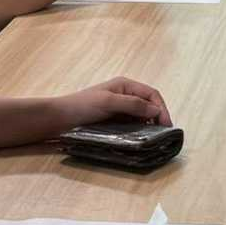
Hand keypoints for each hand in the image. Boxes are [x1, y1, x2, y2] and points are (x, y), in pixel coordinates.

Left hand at [56, 74, 171, 128]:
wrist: (59, 119)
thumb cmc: (82, 106)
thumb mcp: (108, 102)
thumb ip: (132, 104)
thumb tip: (155, 110)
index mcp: (125, 85)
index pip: (151, 94)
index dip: (161, 108)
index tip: (166, 125)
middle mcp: (124, 95)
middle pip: (148, 105)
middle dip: (157, 117)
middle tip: (163, 134)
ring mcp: (119, 109)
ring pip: (141, 116)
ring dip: (148, 125)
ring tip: (153, 138)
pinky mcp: (113, 121)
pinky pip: (131, 124)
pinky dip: (138, 130)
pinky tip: (140, 138)